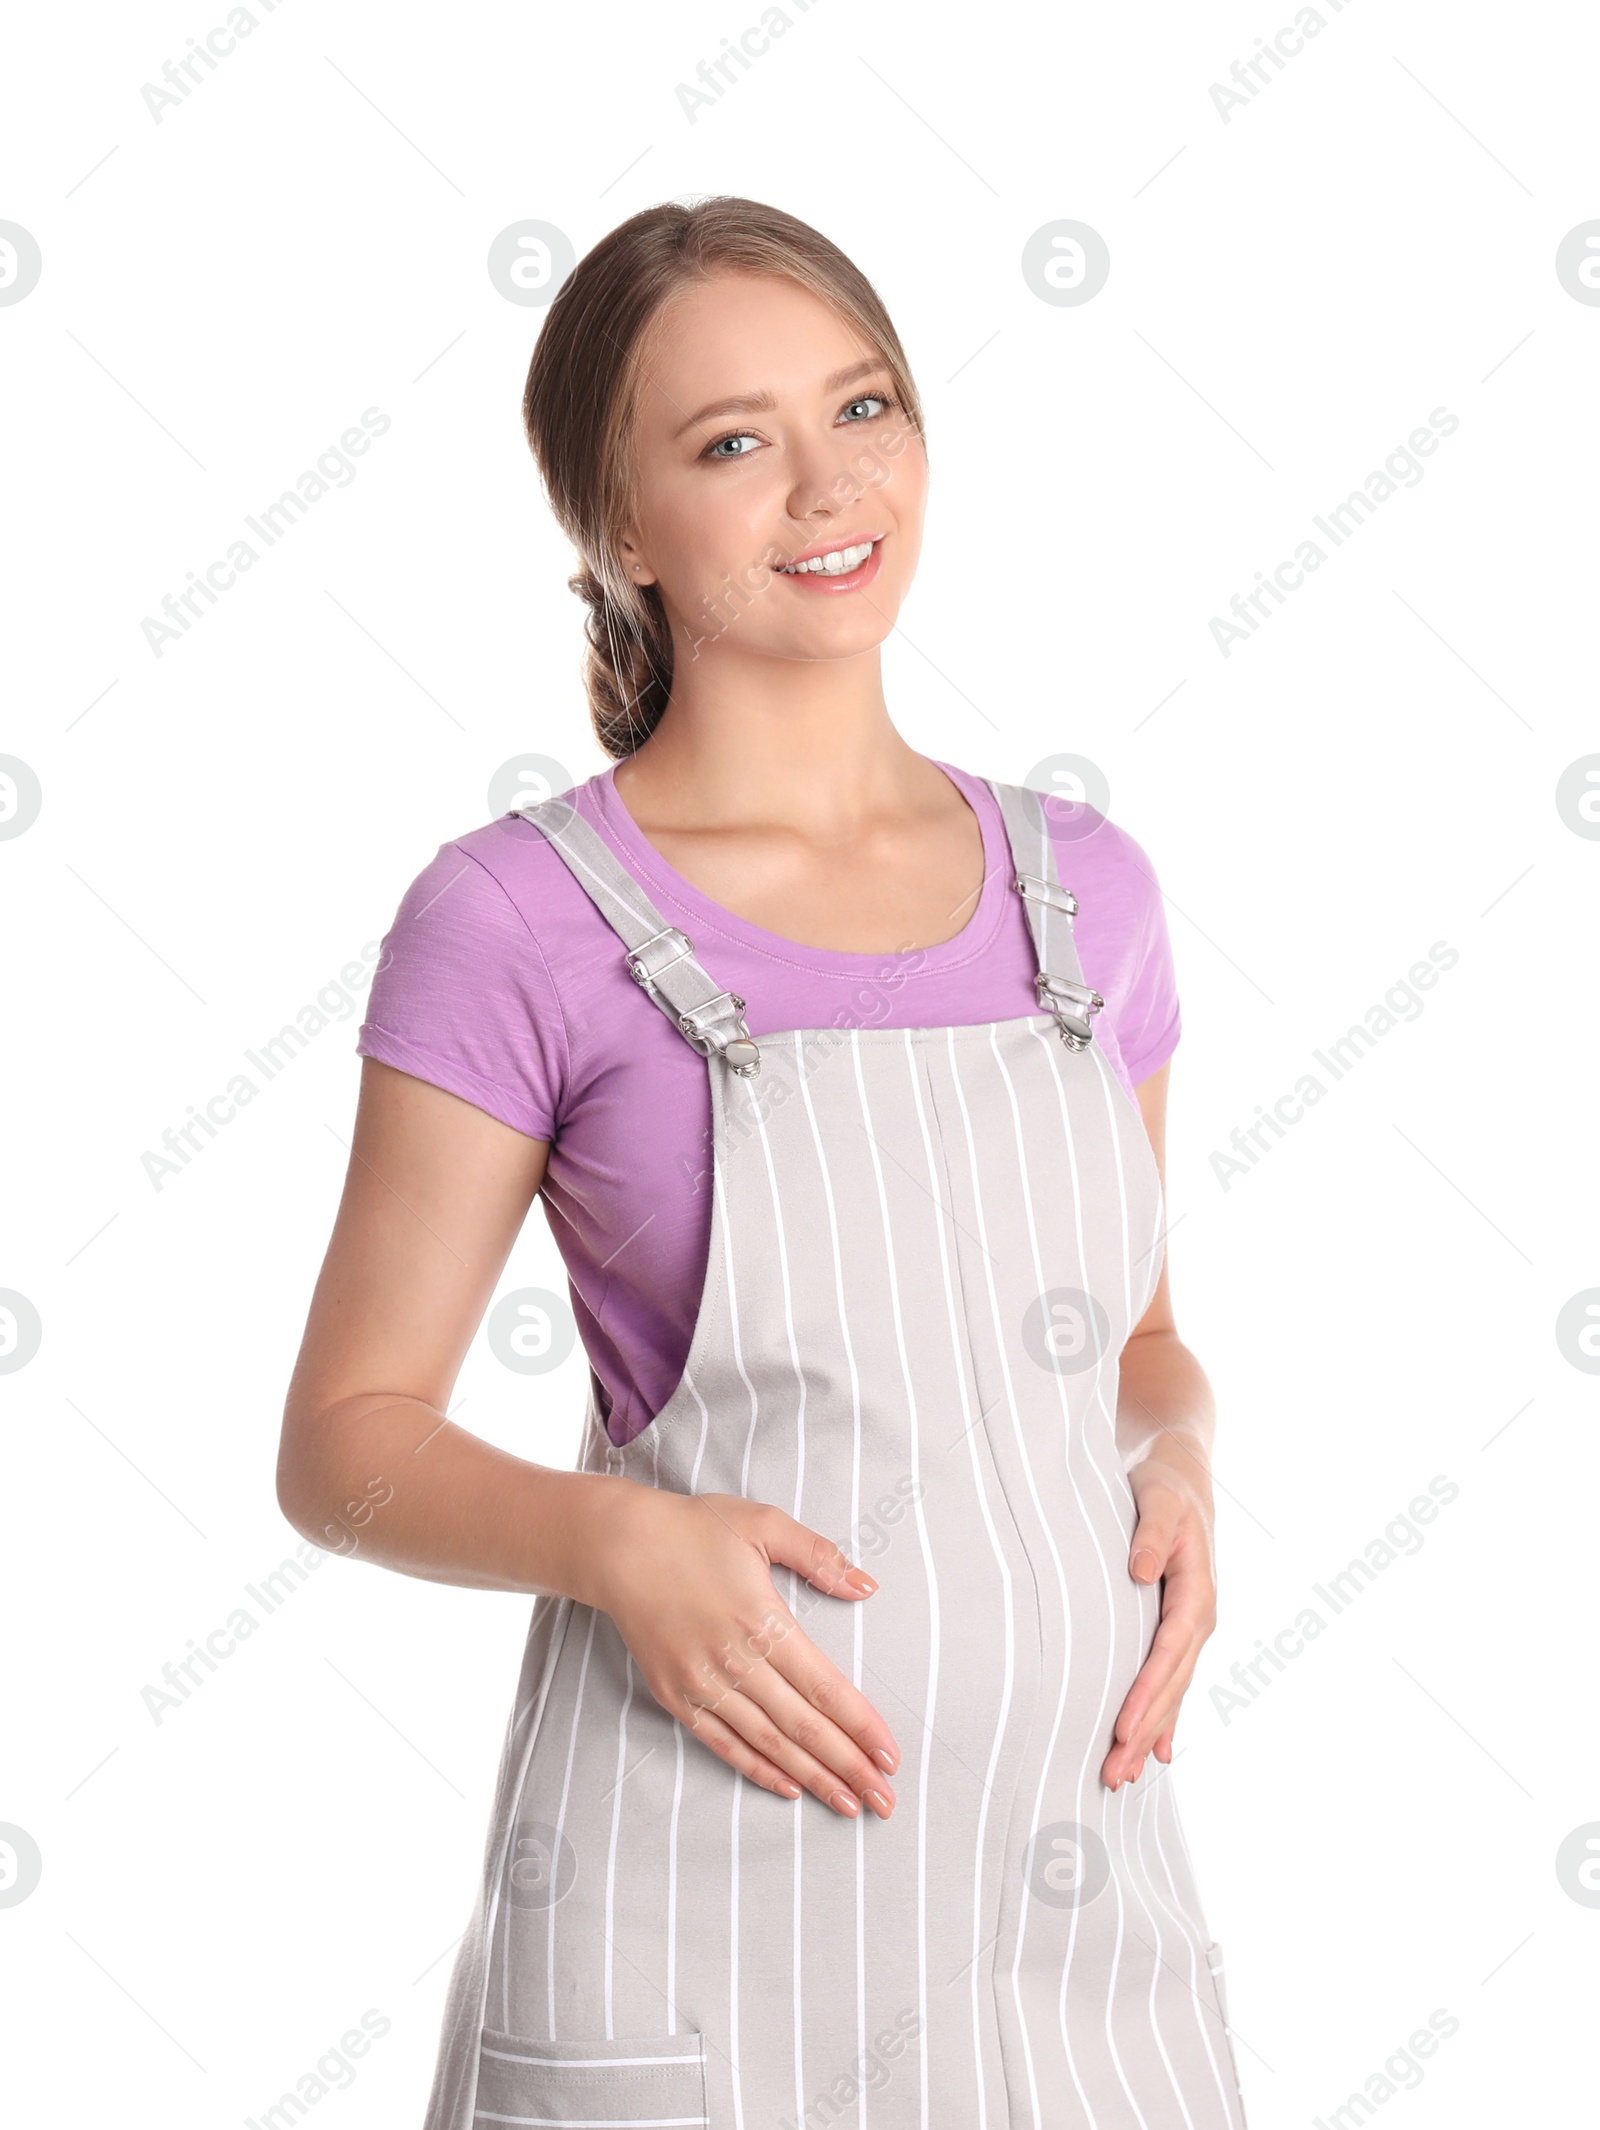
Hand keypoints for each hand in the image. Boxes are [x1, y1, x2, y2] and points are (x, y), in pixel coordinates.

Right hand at [594, 1487, 899, 1818]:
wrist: (619, 1546)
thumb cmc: (694, 1530)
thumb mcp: (762, 1524)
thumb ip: (819, 1556)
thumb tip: (866, 1586)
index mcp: (763, 1621)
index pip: (825, 1688)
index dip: (862, 1727)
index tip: (891, 1755)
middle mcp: (735, 1662)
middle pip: (804, 1727)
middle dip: (849, 1767)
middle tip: (884, 1799)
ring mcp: (702, 1684)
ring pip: (768, 1744)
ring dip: (812, 1778)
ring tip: (848, 1804)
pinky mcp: (676, 1696)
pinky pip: (724, 1744)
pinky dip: (758, 1769)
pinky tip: (788, 1787)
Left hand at [1101, 1454, 1216, 1789]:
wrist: (1181, 1475)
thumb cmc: (1164, 1486)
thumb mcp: (1157, 1499)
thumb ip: (1149, 1534)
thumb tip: (1141, 1571)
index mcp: (1197, 1593)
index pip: (1168, 1653)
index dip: (1147, 1693)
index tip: (1122, 1728)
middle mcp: (1199, 1618)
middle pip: (1171, 1685)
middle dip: (1143, 1731)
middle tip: (1114, 1774)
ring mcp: (1192, 1628)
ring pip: (1171, 1691)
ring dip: (1149, 1734)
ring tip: (1123, 1776)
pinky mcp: (1178, 1628)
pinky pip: (1171, 1681)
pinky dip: (1163, 1717)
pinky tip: (1156, 1753)